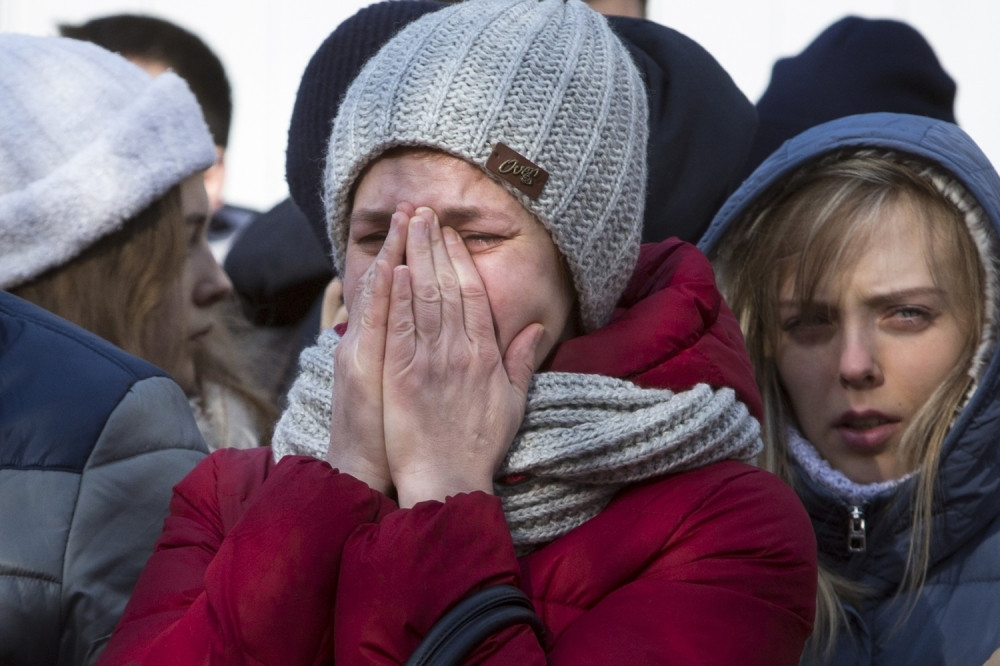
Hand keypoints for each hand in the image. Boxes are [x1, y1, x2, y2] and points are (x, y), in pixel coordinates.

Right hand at [324, 207, 408, 492]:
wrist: (365, 471)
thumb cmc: (390, 433)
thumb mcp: (398, 388)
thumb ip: (414, 354)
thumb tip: (435, 330)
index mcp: (386, 345)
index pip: (401, 290)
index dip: (412, 256)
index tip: (425, 225)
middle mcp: (371, 343)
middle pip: (390, 283)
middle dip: (403, 244)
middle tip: (413, 206)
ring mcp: (365, 354)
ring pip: (380, 297)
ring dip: (392, 256)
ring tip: (403, 221)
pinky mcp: (362, 372)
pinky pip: (375, 330)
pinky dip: (381, 300)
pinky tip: (389, 270)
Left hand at [381, 207, 542, 506]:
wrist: (447, 480)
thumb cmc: (480, 446)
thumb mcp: (513, 403)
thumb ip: (522, 362)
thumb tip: (535, 330)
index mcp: (485, 355)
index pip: (473, 295)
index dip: (462, 260)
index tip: (452, 236)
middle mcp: (458, 351)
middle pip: (445, 286)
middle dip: (434, 245)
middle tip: (425, 213)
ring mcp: (427, 361)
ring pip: (421, 297)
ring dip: (413, 257)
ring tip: (407, 225)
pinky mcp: (399, 374)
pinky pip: (397, 326)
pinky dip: (394, 295)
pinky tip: (390, 267)